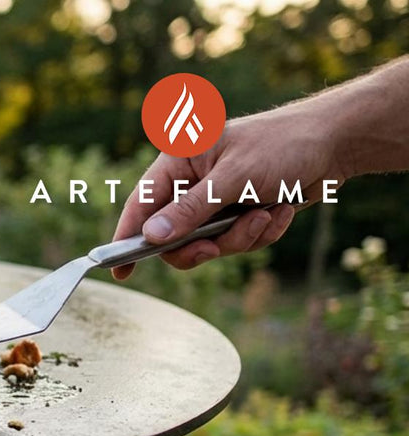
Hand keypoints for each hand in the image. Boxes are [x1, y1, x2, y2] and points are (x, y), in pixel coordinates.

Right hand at [110, 101, 337, 279]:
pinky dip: (260, 234)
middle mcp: (192, 182)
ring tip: (267, 214)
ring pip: (208, 244)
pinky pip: (237, 242)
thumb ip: (192, 210)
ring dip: (241, 237)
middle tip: (217, 249)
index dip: (128, 237)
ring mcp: (216, 201)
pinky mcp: (239, 214)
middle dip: (203, 244)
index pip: (142, 204)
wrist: (335, 144)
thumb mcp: (235, 178)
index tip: (120, 271)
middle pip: (173, 235)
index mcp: (179, 161)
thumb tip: (152, 237)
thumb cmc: (283, 145)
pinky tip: (281, 210)